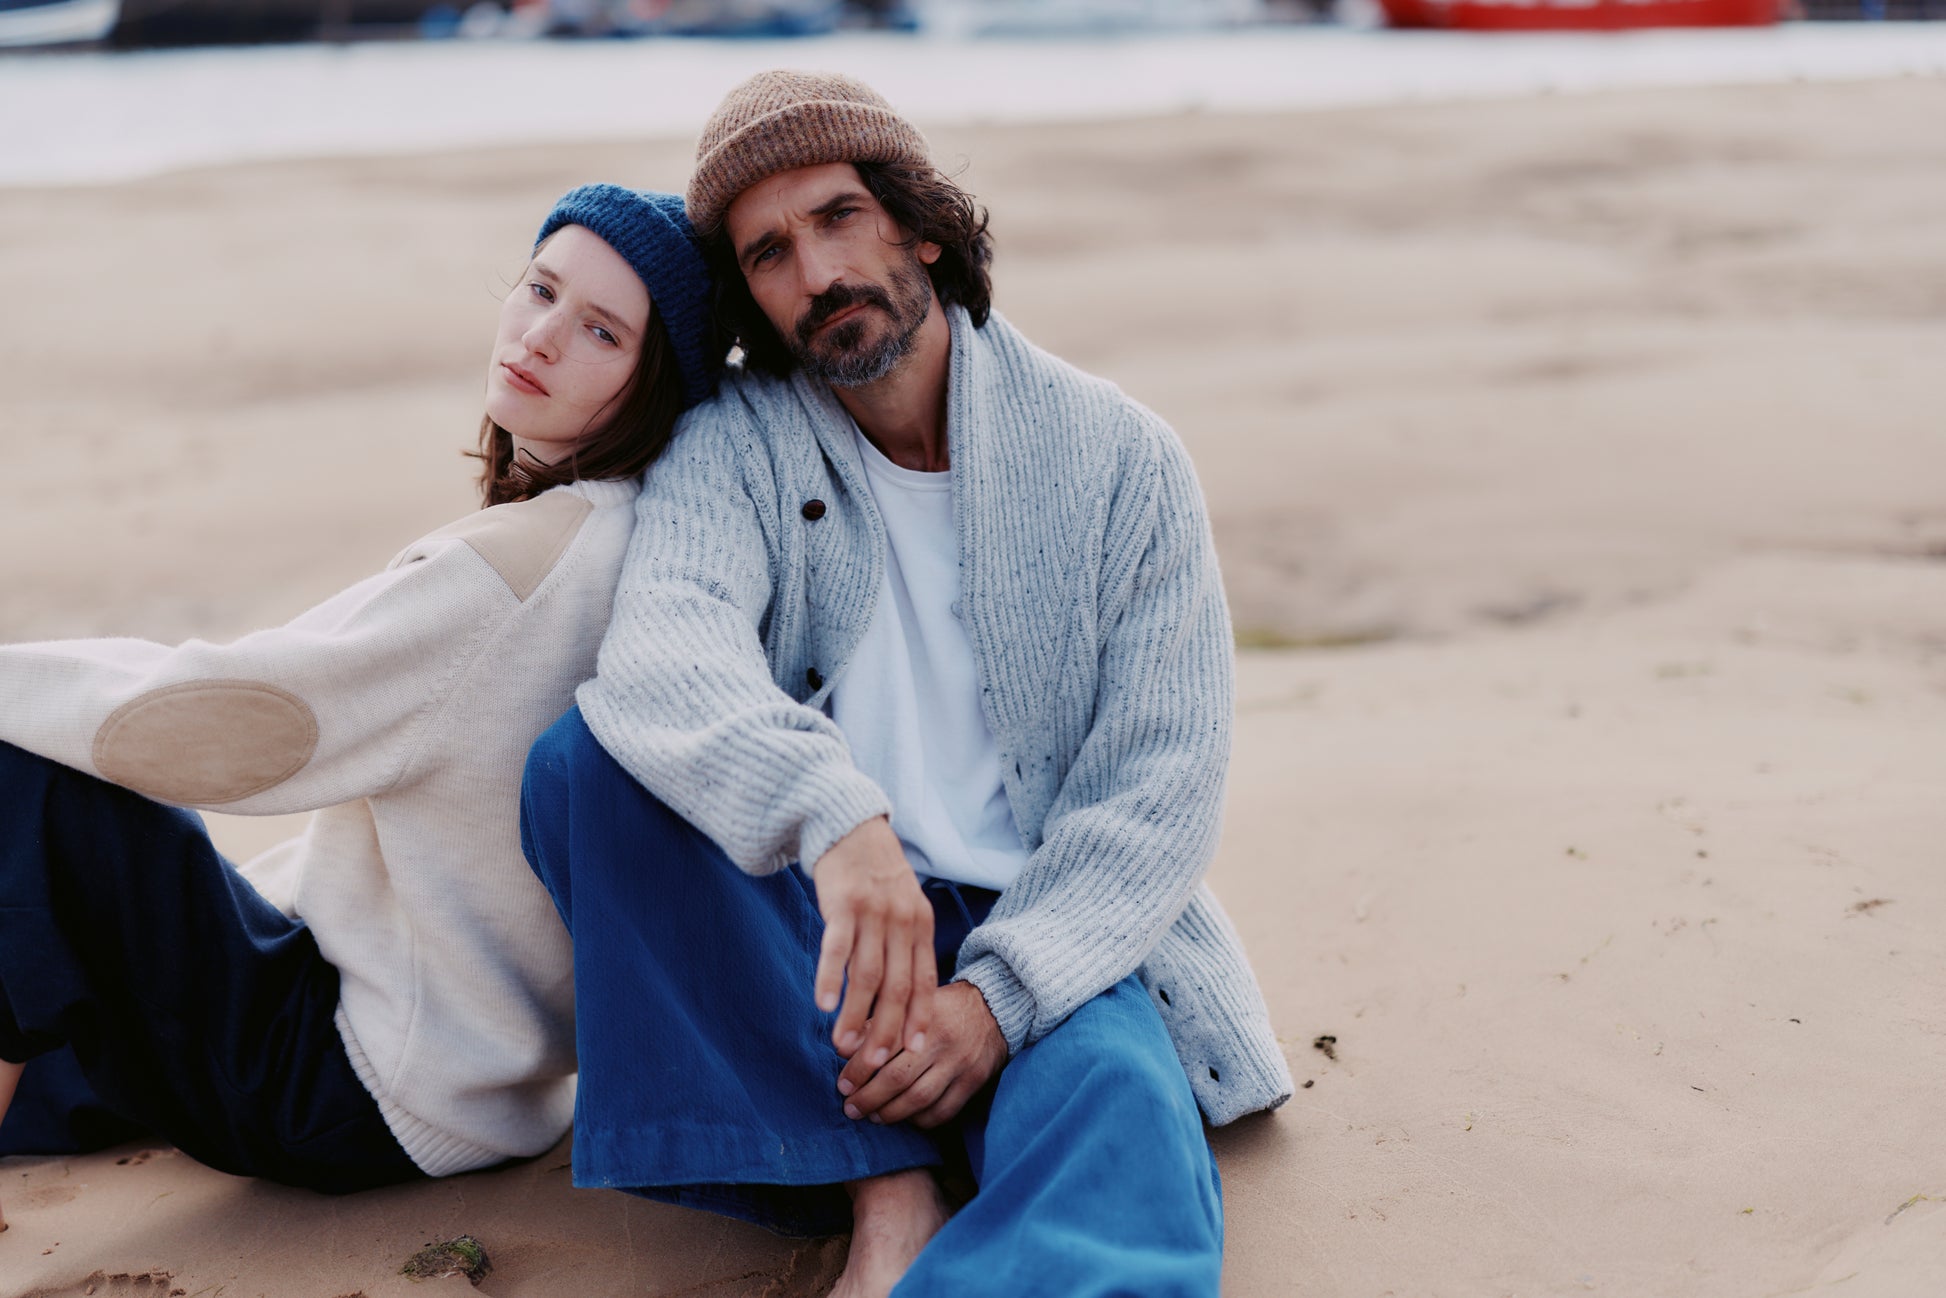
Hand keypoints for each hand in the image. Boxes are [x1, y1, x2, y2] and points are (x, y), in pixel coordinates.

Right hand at [811, 817, 935, 1070]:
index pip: (924, 980)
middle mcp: (901, 922)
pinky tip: (821, 1004)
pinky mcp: (842, 904)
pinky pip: (836, 948)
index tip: (915, 1051)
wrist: (851, 828)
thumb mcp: (905, 907)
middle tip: (874, 1062)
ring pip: (866, 975)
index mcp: (921, 926)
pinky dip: (829, 978)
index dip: (920, 1017)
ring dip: (855, 1014)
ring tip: (843, 1045)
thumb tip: (902, 998)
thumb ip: (905, 946)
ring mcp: (872, 913)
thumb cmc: (877, 876)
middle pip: (897, 986)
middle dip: (887, 1028)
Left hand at [837, 981, 1006, 1128]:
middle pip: (898, 1079)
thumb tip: (841, 1048)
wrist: (994, 1008)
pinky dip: (921, 1120)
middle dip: (869, 1098)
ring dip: (891, 1114)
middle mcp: (942, 1042)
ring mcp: (960, 1064)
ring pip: (919, 1099)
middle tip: (851, 1108)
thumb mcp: (912, 1002)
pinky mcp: (974, 1082)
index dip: (858, 1070)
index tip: (842, 1085)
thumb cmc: (942, 1007)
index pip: (883, 1048)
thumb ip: (878, 1023)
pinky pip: (944, 1111)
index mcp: (923, 1016)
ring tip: (873, 1117)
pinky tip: (906, 1119)